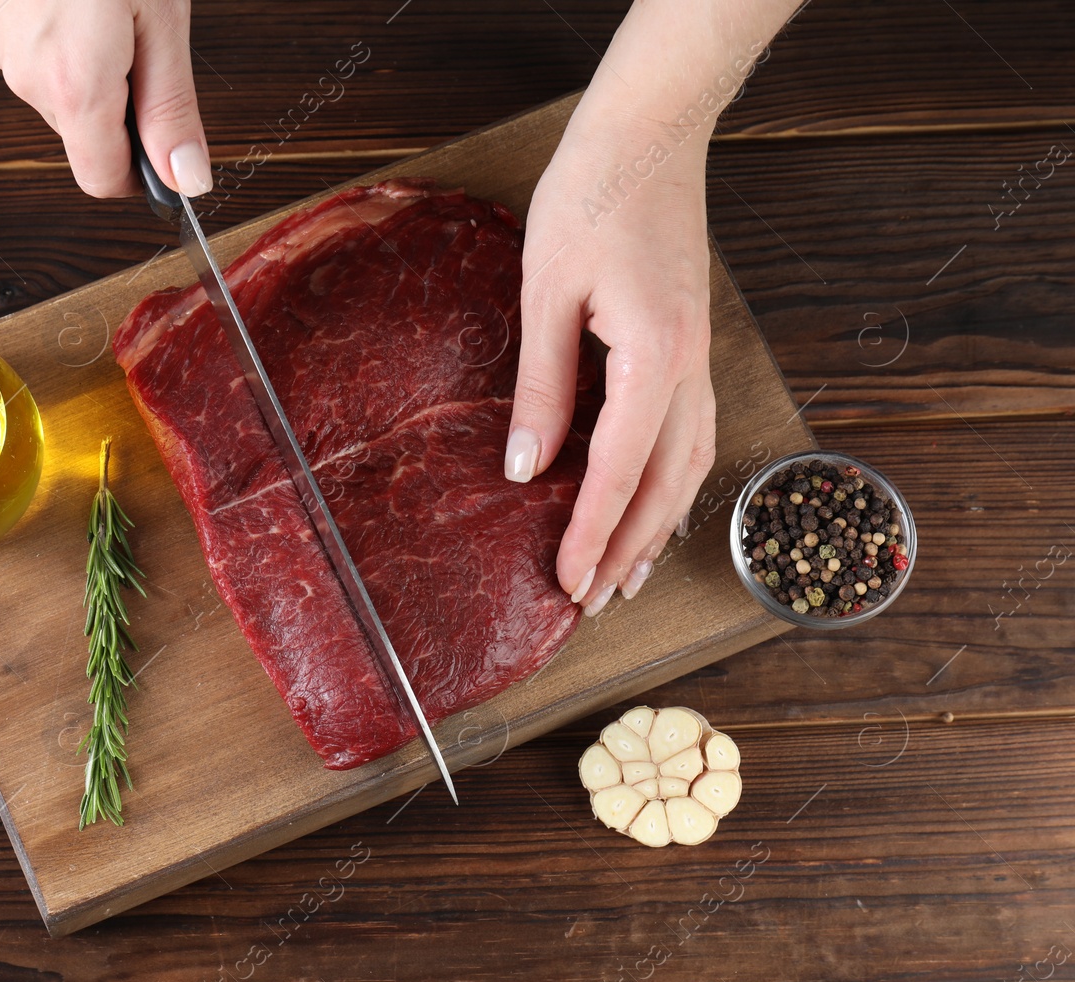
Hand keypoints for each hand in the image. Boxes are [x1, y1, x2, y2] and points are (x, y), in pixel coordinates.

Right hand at [0, 0, 211, 197]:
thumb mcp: (163, 21)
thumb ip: (171, 107)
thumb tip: (187, 179)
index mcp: (74, 86)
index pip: (101, 181)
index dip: (141, 172)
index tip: (163, 141)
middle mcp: (25, 76)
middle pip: (82, 130)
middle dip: (119, 101)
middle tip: (144, 35)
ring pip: (56, 88)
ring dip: (89, 62)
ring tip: (108, 3)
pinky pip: (31, 49)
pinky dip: (59, 31)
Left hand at [505, 104, 716, 616]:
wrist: (650, 136)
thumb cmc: (592, 199)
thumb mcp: (547, 292)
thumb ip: (542, 387)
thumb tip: (525, 468)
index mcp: (656, 358)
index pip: (621, 470)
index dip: (592, 533)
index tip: (567, 582)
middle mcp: (692, 368)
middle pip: (667, 483)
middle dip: (628, 547)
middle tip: (594, 602)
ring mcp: (700, 357)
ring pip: (691, 464)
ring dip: (658, 524)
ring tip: (625, 574)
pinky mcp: (692, 346)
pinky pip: (694, 432)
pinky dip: (675, 480)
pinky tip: (655, 503)